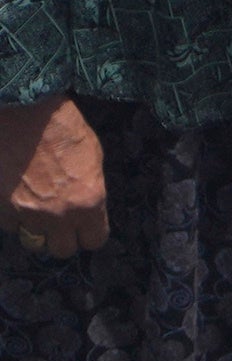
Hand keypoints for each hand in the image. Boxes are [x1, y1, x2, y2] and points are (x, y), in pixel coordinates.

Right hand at [5, 96, 106, 261]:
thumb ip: (90, 191)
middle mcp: (56, 214)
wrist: (23, 110)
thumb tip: (86, 209)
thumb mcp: (93, 159)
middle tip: (57, 221)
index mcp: (88, 202)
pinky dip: (10, 214)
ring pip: (30, 239)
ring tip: (32, 204)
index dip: (88, 234)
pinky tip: (13, 194)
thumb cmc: (62, 127)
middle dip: (60, 237)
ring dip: (32, 227)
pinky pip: (8, 224)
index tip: (84, 228)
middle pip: (61, 250)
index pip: (93, 241)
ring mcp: (24, 212)